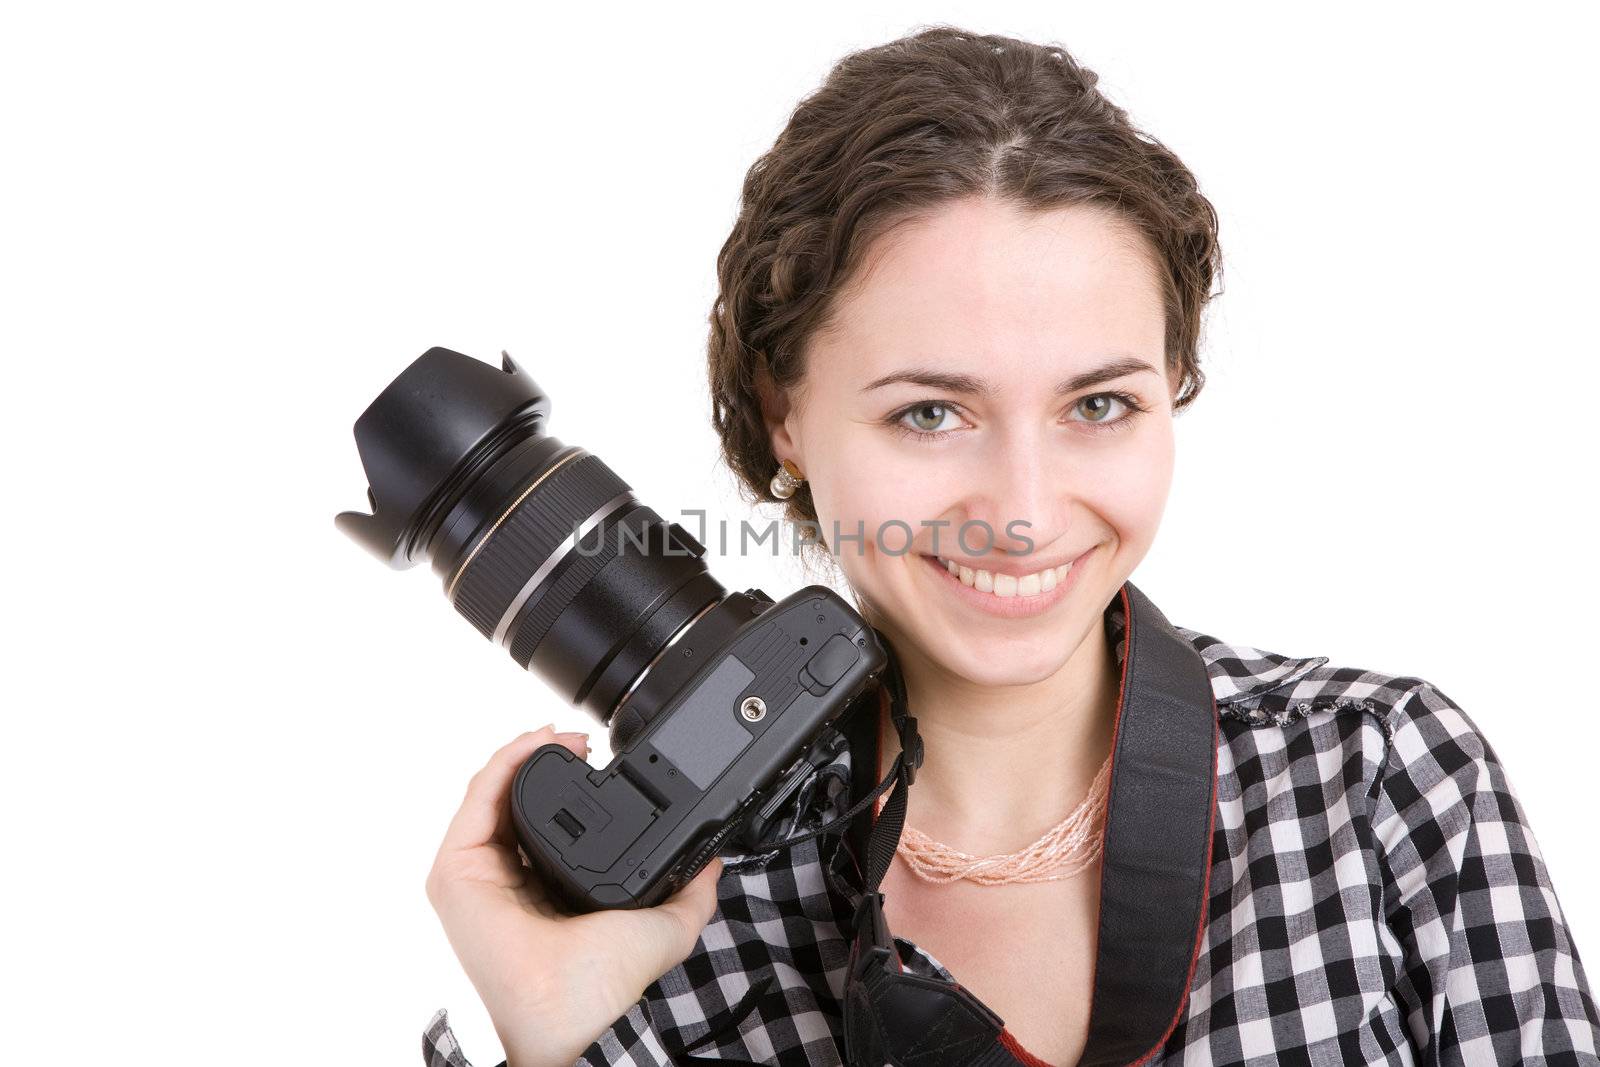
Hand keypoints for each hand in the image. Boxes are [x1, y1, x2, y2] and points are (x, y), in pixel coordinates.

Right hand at [425, 726, 723, 1066]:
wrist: (576, 1006)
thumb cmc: (607, 982)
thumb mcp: (663, 926)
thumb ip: (690, 893)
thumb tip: (712, 864)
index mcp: (544, 893)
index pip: (545, 822)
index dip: (571, 783)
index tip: (598, 757)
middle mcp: (506, 882)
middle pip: (514, 800)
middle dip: (546, 759)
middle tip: (582, 739)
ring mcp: (477, 876)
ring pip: (491, 794)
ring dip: (524, 753)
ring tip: (563, 734)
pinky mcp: (455, 872)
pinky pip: (476, 800)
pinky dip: (504, 762)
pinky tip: (536, 742)